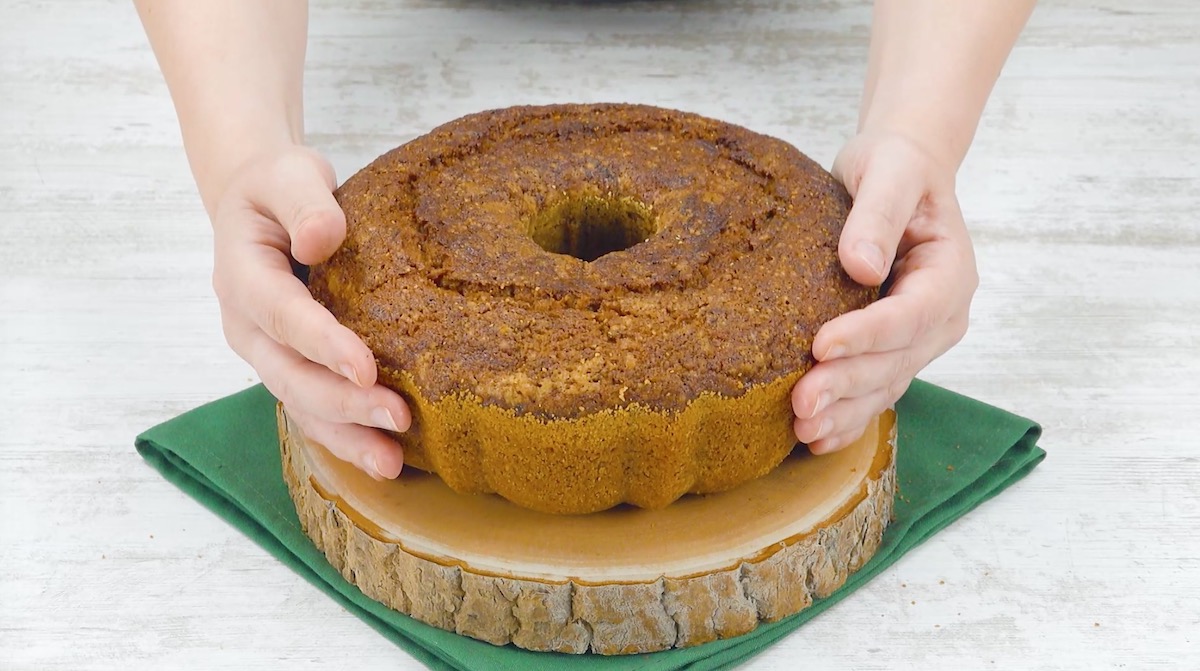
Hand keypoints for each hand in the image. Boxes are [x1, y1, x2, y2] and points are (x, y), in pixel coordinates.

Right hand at [211, 146, 410, 478]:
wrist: (263, 204)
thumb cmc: (279, 187)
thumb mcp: (289, 173)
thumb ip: (305, 201)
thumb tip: (322, 238)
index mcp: (242, 275)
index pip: (282, 315)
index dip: (321, 344)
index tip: (366, 367)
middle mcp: (248, 326)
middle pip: (291, 375)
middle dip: (343, 403)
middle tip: (398, 418)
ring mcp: (268, 354)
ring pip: (301, 405)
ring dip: (346, 436)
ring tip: (391, 462)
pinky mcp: (293, 368)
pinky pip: (315, 410)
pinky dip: (347, 437)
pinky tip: (386, 459)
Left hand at [791, 132, 977, 452]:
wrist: (898, 171)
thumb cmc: (894, 167)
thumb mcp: (888, 172)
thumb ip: (876, 215)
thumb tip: (860, 264)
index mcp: (949, 273)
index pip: (909, 314)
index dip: (867, 334)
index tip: (821, 346)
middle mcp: (941, 316)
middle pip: (895, 360)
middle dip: (848, 385)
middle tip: (800, 403)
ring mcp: (919, 339)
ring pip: (884, 385)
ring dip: (845, 412)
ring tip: (802, 430)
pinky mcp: (892, 350)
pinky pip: (874, 391)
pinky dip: (847, 417)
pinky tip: (815, 439)